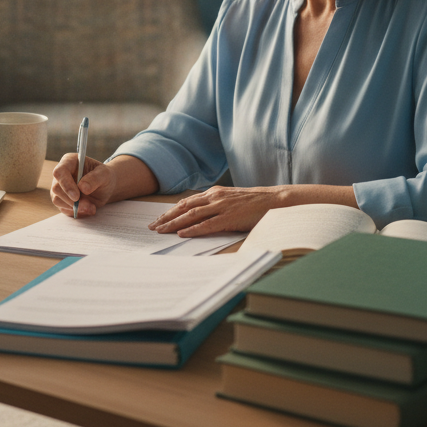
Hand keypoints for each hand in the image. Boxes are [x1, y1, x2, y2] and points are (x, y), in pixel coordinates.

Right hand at [50, 154, 116, 216]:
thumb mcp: (105, 174)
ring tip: (92, 207)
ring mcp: (59, 188)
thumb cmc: (103, 176)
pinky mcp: (61, 200)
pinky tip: (87, 209)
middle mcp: (61, 175)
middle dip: (72, 200)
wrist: (104, 187)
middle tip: (89, 206)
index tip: (77, 197)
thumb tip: (82, 187)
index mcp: (69, 162)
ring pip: (57, 200)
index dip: (66, 184)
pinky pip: (64, 209)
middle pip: (56, 188)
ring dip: (75, 208)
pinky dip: (76, 212)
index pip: (59, 172)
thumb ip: (95, 178)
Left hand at [149, 186, 288, 236]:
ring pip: (192, 215)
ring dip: (174, 224)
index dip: (170, 211)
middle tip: (153, 227)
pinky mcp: (229, 218)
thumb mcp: (229, 200)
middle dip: (167, 217)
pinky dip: (193, 229)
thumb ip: (214, 205)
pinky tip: (182, 234)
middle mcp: (214, 197)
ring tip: (161, 231)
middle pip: (184, 207)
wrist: (273, 200)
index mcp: (213, 193)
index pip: (186, 202)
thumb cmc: (252, 202)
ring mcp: (221, 207)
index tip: (158, 219)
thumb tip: (199, 216)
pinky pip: (207, 224)